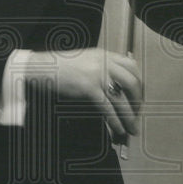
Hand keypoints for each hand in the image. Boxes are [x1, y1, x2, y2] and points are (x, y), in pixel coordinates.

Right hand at [26, 48, 141, 142]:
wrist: (42, 67)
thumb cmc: (61, 66)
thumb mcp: (86, 60)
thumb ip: (102, 66)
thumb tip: (115, 84)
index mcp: (105, 55)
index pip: (132, 65)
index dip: (140, 82)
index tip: (139, 95)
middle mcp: (104, 63)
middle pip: (132, 82)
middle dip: (138, 101)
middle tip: (137, 113)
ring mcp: (97, 75)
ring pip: (122, 98)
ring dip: (130, 116)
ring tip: (133, 128)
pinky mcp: (89, 88)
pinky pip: (108, 108)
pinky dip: (115, 121)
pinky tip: (118, 129)